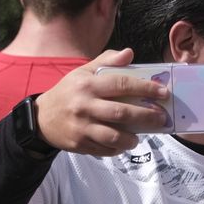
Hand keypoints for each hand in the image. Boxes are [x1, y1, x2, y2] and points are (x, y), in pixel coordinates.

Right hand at [34, 49, 169, 156]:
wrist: (41, 117)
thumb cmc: (68, 92)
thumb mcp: (82, 72)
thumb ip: (106, 62)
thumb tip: (129, 53)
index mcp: (88, 85)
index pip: (122, 84)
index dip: (145, 88)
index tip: (163, 92)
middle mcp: (84, 106)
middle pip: (122, 113)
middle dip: (146, 116)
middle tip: (161, 117)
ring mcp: (81, 127)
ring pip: (113, 136)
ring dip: (132, 138)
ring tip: (140, 136)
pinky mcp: (79, 144)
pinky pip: (104, 150)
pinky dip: (117, 148)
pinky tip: (123, 143)